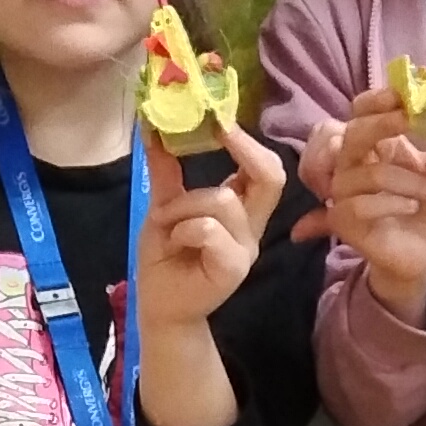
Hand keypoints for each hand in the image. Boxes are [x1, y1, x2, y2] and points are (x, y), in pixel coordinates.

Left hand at [135, 113, 283, 336]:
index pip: (265, 170)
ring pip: (222, 200)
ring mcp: (245, 248)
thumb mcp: (164, 208)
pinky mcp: (233, 268)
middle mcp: (250, 227)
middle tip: (220, 129)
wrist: (160, 308)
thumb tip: (155, 128)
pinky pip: (209, 229)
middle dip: (245, 149)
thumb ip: (167, 173)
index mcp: (241, 210)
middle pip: (271, 177)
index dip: (249, 142)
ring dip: (183, 205)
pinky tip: (174, 242)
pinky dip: (183, 228)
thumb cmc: (166, 260)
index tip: (220, 117)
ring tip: (168, 225)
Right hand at [313, 87, 425, 311]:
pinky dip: (392, 203)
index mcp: (374, 144)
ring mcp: (343, 192)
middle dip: (382, 123)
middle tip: (410, 119)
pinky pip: (360, 205)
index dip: (377, 100)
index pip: (361, 111)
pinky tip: (413, 208)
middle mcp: (352, 163)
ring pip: (369, 173)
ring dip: (410, 182)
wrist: (421, 254)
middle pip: (354, 132)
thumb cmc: (425, 209)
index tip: (403, 95)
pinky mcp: (342, 220)